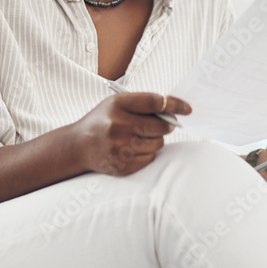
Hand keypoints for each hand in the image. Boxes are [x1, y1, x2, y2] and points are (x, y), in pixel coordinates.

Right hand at [72, 92, 191, 175]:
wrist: (79, 145)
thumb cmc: (104, 120)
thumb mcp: (117, 104)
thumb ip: (143, 104)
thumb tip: (174, 111)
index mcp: (117, 104)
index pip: (154, 102)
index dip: (174, 105)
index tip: (187, 108)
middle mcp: (117, 125)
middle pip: (159, 126)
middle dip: (168, 125)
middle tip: (167, 124)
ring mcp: (118, 147)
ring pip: (157, 144)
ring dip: (156, 140)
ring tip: (142, 137)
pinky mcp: (121, 165)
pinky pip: (149, 158)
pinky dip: (147, 153)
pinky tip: (134, 149)